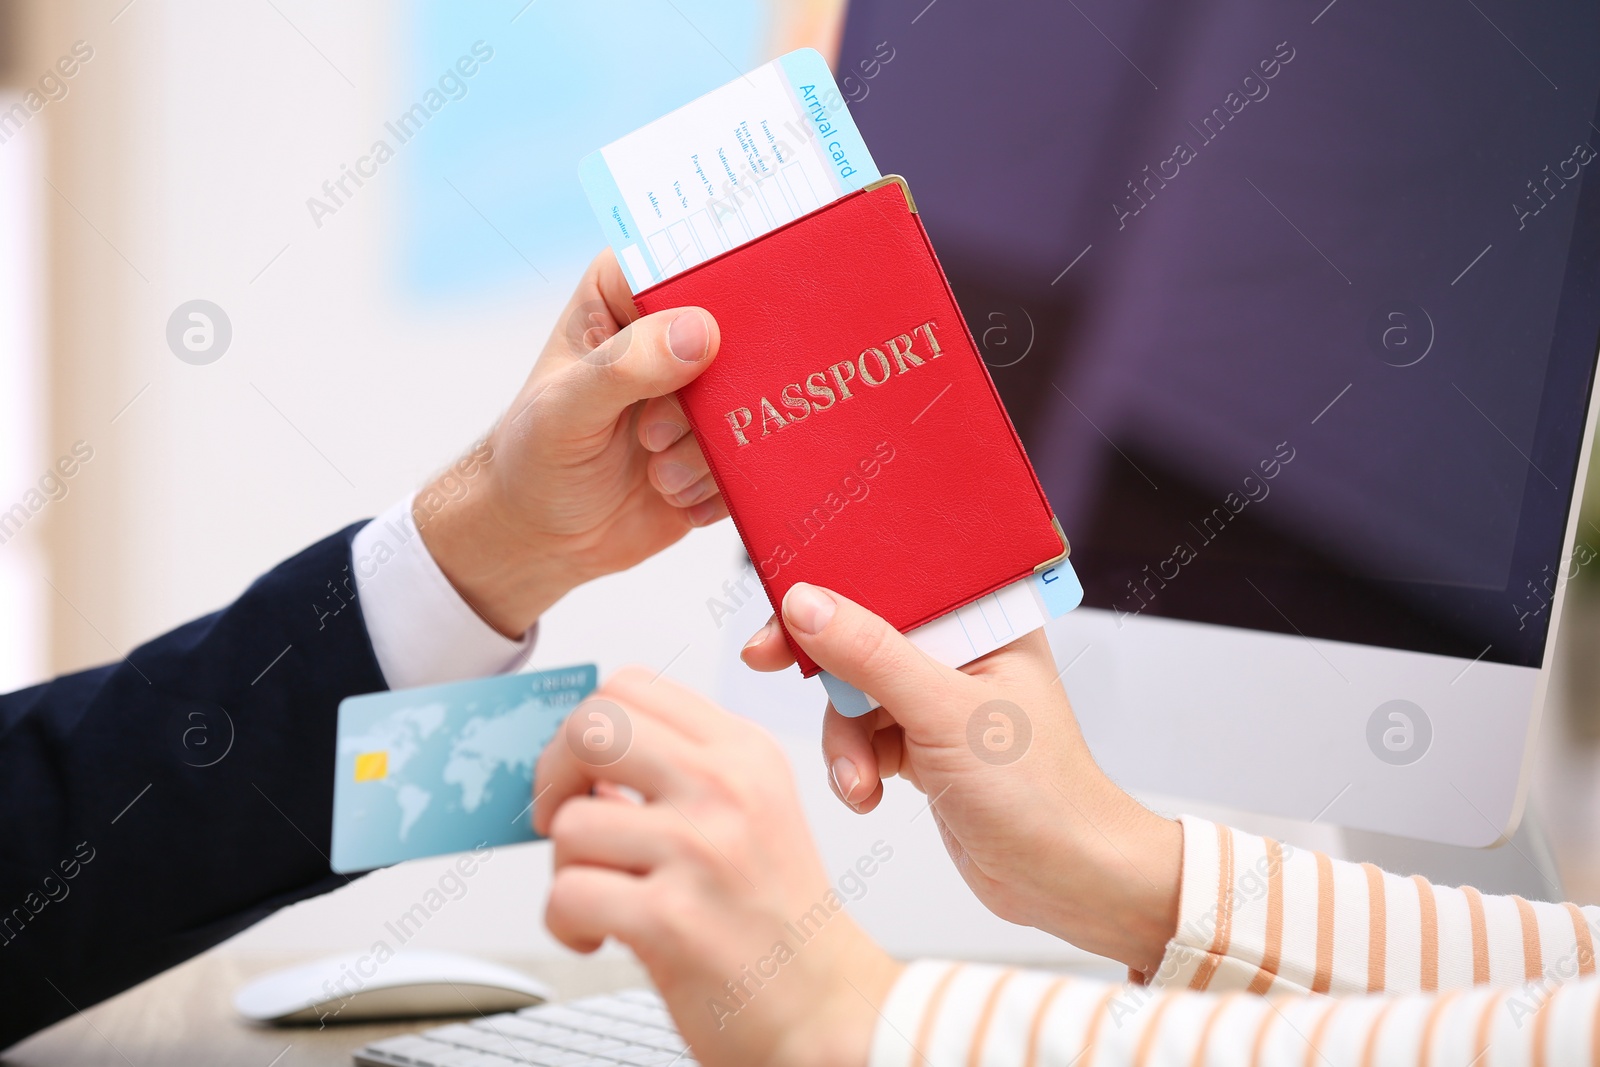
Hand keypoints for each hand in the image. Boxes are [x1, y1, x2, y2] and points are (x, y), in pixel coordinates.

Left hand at [416, 251, 726, 636]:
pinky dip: (719, 486)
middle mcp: (674, 334)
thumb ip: (625, 368)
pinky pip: (757, 456)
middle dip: (711, 398)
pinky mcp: (725, 445)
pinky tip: (675, 496)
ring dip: (707, 453)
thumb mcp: (567, 410)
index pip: (695, 262)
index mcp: (630, 294)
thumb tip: (701, 333)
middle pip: (744, 335)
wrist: (545, 537)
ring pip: (753, 403)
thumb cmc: (535, 457)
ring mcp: (705, 391)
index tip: (708, 351)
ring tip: (658, 475)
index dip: (717, 298)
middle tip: (654, 435)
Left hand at [533, 669, 900, 1066]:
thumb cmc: (776, 917)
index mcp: (744, 753)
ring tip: (603, 896)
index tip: (585, 776)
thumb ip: (677, 770)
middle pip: (591, 726)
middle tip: (564, 819)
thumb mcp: (751, 811)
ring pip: (569, 821)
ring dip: (565, 868)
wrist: (825, 1007)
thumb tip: (582, 757)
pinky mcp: (671, 919)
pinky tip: (601, 934)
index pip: (631, 686)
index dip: (583, 729)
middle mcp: (726, 789)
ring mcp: (700, 851)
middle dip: (553, 776)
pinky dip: (566, 923)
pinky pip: (566, 894)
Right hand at [743, 586, 1182, 975]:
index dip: (837, 586)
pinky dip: (856, 764)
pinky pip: (864, 735)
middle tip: (767, 662)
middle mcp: (965, 650)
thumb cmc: (1040, 793)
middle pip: (866, 631)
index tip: (783, 609)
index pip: (898, 579)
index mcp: (988, 618)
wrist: (1065, 881)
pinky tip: (870, 794)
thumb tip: (806, 606)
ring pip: (856, 691)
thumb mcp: (945, 714)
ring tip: (860, 780)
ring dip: (845, 737)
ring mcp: (943, 699)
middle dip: (827, 667)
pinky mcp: (926, 744)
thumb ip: (871, 655)